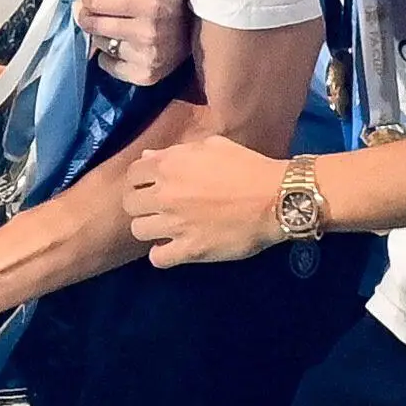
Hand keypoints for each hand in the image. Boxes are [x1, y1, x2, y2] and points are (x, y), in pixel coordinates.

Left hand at [74, 0, 188, 87]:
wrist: (200, 32)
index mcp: (151, 3)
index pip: (97, 1)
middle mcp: (147, 32)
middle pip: (93, 24)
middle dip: (86, 13)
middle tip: (88, 8)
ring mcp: (146, 57)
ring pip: (99, 43)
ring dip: (100, 33)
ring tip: (112, 25)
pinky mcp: (145, 76)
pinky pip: (107, 64)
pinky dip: (108, 55)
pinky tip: (121, 44)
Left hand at [125, 132, 290, 264]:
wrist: (275, 198)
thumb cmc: (247, 167)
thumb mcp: (212, 147)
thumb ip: (176, 152)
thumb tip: (149, 158)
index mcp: (169, 166)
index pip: (132, 174)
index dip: (141, 180)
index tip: (152, 185)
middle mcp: (165, 194)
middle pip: (130, 204)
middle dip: (142, 204)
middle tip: (159, 208)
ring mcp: (175, 224)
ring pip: (138, 231)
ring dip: (150, 229)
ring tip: (167, 228)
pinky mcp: (189, 249)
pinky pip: (158, 258)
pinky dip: (162, 255)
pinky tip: (174, 248)